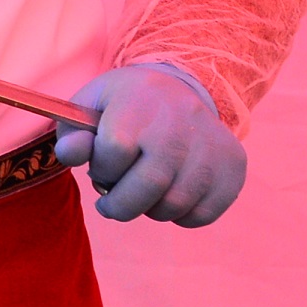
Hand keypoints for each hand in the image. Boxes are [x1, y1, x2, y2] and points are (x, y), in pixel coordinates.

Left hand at [52, 64, 244, 225]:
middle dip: (121, 205)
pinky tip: (169, 197)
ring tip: (143, 193)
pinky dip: (180, 217)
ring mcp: (212, 143)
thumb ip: (72, 136)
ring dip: (150, 210)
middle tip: (111, 204)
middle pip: (150, 183)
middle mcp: (181, 119)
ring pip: (177, 203)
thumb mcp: (86, 109)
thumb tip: (74, 154)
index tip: (101, 166)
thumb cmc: (120, 108)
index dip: (102, 169)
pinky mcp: (234, 165)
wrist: (175, 90)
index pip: (115, 150)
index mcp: (139, 101)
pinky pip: (204, 213)